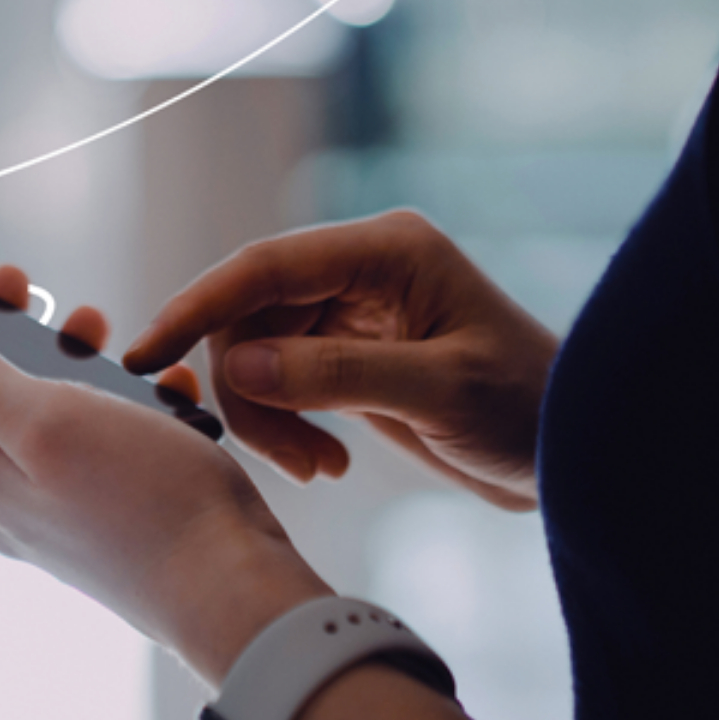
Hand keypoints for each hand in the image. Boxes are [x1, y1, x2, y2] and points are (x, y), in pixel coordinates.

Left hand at [0, 266, 329, 685]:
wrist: (233, 590)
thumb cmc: (147, 505)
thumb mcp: (46, 418)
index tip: (10, 282)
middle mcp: (10, 502)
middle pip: (2, 400)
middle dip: (43, 345)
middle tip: (86, 320)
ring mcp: (61, 519)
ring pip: (63, 423)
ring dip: (97, 378)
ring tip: (140, 362)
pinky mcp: (111, 528)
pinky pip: (111, 455)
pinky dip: (139, 419)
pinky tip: (175, 409)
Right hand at [123, 211, 557, 511]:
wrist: (574, 453)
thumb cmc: (529, 410)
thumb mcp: (439, 392)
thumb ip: (336, 375)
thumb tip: (237, 366)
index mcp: (387, 251)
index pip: (264, 266)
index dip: (197, 306)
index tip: (144, 354)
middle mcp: (361, 270)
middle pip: (248, 315)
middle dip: (249, 391)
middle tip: (290, 459)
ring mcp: (350, 312)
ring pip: (255, 356)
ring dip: (268, 419)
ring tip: (316, 468)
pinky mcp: (346, 355)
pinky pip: (279, 383)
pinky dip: (286, 428)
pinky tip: (327, 462)